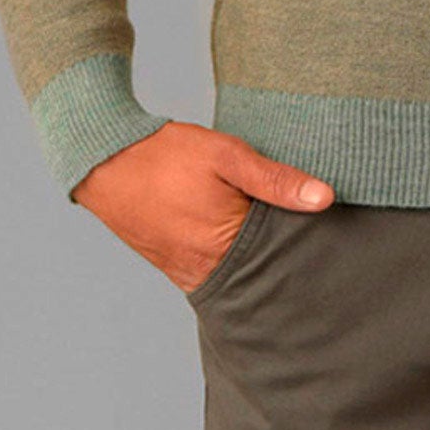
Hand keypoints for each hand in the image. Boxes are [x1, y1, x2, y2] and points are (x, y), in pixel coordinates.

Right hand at [71, 121, 335, 293]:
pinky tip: (242, 237)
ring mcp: (185, 272)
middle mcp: (203, 271)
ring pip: (238, 275)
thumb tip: (326, 198)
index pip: (282, 261)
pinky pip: (214, 271)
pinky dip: (231, 258)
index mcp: (223, 247)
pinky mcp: (172, 266)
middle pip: (261, 275)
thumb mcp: (228, 156)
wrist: (103, 159)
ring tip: (278, 234)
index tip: (325, 234)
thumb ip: (276, 179)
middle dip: (283, 258)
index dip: (305, 246)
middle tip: (308, 236)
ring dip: (257, 258)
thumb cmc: (166, 154)